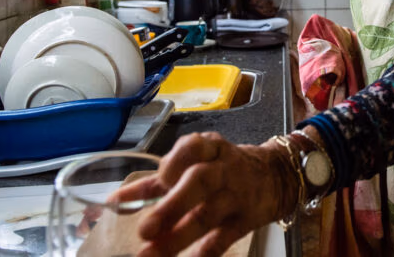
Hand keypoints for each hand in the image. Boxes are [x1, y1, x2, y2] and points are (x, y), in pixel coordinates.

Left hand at [113, 132, 297, 256]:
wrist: (277, 176)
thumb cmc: (227, 168)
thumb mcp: (199, 163)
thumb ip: (158, 181)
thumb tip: (116, 200)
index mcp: (211, 150)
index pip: (193, 148)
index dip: (174, 162)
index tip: (161, 179)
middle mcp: (224, 170)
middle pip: (200, 182)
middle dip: (172, 205)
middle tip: (145, 230)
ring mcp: (236, 196)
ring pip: (208, 214)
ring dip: (179, 236)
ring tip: (149, 255)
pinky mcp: (245, 221)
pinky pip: (224, 238)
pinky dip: (206, 252)